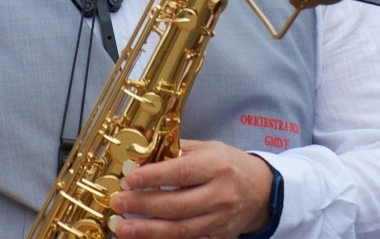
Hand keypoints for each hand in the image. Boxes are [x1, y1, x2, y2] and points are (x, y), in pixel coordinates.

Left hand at [107, 140, 273, 238]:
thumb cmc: (228, 164)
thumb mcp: (207, 148)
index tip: (129, 179)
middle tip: (119, 203)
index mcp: (217, 167)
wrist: (261, 190)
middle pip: (177, 206)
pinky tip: (146, 238)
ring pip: (180, 230)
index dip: (153, 177)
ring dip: (148, 231)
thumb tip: (140, 157)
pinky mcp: (219, 238)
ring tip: (123, 228)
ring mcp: (220, 221)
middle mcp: (220, 195)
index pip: (181, 173)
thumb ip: (176, 151)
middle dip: (143, 206)